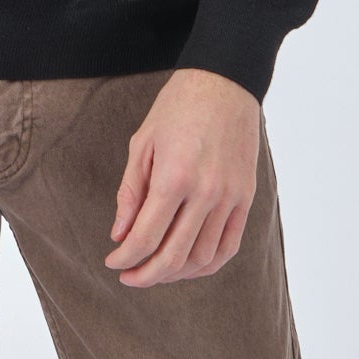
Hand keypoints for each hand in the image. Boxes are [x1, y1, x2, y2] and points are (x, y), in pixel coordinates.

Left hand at [103, 67, 259, 286]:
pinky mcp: (246, 198)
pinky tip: (188, 265)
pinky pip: (229, 246)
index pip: (146, 237)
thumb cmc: (177, 108)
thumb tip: (120, 234)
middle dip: (146, 275)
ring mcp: (230, 197)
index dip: (125, 258)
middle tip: (128, 276)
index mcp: (174, 177)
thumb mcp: (142, 143)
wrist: (224, 82)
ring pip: (202, 258)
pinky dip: (208, 264)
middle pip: (173, 256)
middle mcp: (205, 193)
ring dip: (176, 273)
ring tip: (155, 269)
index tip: (112, 262)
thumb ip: (131, 192)